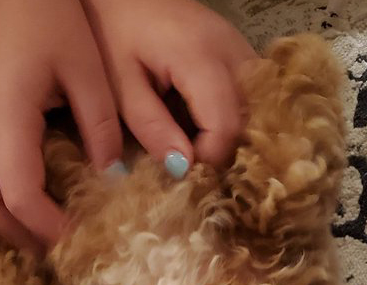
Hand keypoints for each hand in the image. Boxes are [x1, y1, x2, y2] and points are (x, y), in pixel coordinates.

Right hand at [0, 0, 121, 246]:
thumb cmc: (45, 14)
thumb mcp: (85, 67)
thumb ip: (100, 123)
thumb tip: (111, 175)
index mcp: (7, 120)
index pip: (21, 196)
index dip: (48, 226)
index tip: (79, 238)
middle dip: (18, 236)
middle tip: (54, 251)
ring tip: (32, 236)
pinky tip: (8, 204)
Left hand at [82, 0, 255, 174]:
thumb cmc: (111, 34)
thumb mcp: (120, 86)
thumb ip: (151, 127)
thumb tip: (182, 168)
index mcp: (199, 57)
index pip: (226, 125)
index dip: (208, 157)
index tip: (181, 168)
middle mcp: (231, 49)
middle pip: (248, 119)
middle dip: (222, 148)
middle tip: (188, 158)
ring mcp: (240, 46)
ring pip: (255, 108)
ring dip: (230, 132)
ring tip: (195, 139)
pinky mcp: (240, 48)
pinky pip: (251, 93)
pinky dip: (233, 114)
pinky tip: (204, 120)